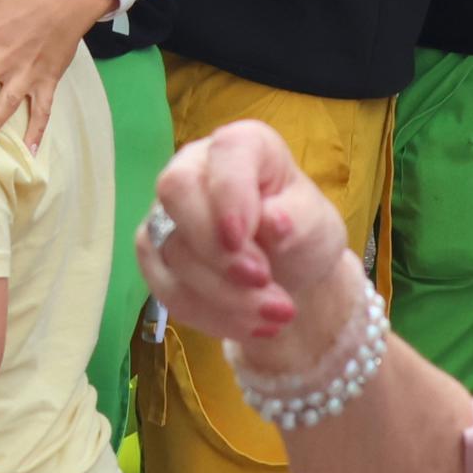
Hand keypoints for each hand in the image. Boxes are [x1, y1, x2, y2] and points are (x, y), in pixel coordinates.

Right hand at [143, 120, 361, 347]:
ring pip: (172, 251)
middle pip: (177, 194)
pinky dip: (210, 314)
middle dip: (217, 250)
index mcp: (242, 146)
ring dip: (224, 295)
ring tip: (277, 316)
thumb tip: (275, 224)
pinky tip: (250, 325)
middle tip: (263, 281)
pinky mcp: (155, 255)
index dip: (229, 194)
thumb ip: (298, 219)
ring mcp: (167, 212)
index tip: (244, 238)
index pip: (224, 154)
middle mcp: (194, 169)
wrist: (286, 269)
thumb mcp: (317, 224)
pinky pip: (167, 288)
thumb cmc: (301, 230)